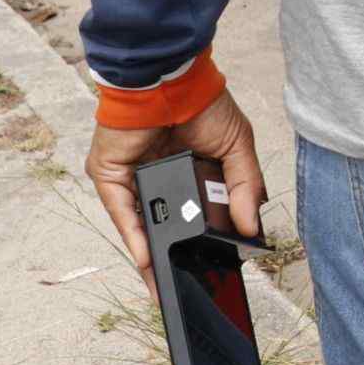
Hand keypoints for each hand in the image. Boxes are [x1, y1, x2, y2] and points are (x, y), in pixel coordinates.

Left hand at [86, 89, 266, 291]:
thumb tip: (251, 227)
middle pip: (169, 224)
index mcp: (193, 170)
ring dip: (153, 254)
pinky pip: (121, 212)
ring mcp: (135, 179)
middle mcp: (161, 178)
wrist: (171, 80)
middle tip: (192, 282)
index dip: (212, 237)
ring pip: (142, 224)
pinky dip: (134, 236)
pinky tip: (148, 258)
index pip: (202, 211)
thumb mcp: (238, 148)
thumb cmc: (204, 104)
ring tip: (166, 284)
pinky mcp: (111, 177)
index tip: (223, 263)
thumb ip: (245, 188)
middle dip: (179, 254)